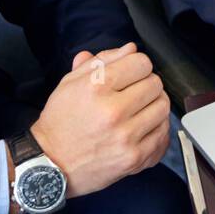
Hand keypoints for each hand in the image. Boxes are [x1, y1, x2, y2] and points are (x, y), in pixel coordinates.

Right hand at [28, 41, 171, 199]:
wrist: (51, 164)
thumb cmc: (60, 122)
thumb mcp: (70, 83)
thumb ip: (101, 61)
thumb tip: (130, 49)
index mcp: (96, 88)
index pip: (141, 63)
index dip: (137, 65)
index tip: (131, 73)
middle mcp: (113, 112)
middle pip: (155, 84)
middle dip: (146, 84)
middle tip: (134, 92)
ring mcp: (126, 136)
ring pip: (163, 107)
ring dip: (154, 105)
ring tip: (139, 110)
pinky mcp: (134, 158)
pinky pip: (163, 135)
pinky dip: (157, 129)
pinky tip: (143, 128)